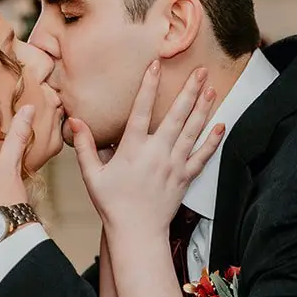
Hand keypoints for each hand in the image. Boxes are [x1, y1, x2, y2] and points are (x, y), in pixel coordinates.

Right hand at [72, 61, 222, 238]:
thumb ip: (85, 146)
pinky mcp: (185, 178)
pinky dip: (213, 141)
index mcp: (133, 149)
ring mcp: (173, 165)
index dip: (148, 86)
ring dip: (203, 109)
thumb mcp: (92, 175)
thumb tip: (75, 121)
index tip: (156, 65)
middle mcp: (156, 153)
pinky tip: (221, 126)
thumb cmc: (112, 204)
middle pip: (176, 116)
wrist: (136, 232)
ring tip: (211, 89)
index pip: (141, 110)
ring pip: (192, 132)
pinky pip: (202, 156)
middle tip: (201, 71)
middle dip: (189, 91)